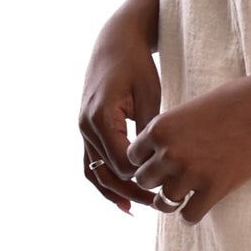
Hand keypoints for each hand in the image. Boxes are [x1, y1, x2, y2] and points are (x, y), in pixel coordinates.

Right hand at [79, 17, 165, 214]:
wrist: (115, 42)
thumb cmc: (136, 65)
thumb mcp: (150, 94)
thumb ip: (151, 130)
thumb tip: (157, 163)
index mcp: (100, 117)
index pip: (122, 162)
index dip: (144, 176)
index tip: (167, 182)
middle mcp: (86, 126)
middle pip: (107, 173)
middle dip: (132, 190)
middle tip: (159, 204)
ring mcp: (82, 129)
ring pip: (94, 172)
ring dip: (115, 192)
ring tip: (137, 208)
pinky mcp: (87, 129)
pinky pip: (90, 162)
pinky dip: (104, 181)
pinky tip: (122, 198)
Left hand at [127, 77, 250, 225]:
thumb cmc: (232, 101)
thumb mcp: (189, 110)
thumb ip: (168, 131)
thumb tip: (156, 153)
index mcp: (160, 129)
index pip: (132, 157)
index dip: (145, 161)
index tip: (159, 162)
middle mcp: (170, 152)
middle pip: (144, 181)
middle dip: (157, 181)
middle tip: (172, 180)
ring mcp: (191, 172)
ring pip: (163, 202)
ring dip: (173, 200)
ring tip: (186, 195)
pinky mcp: (214, 188)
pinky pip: (189, 216)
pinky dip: (192, 214)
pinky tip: (201, 204)